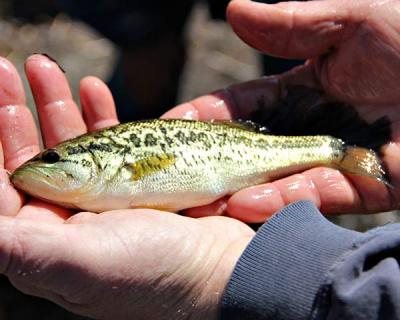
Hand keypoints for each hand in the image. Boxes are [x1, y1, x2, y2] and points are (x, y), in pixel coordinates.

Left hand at [0, 55, 253, 318]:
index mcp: (47, 240)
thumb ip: (19, 245)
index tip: (1, 103)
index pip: (6, 184)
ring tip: (45, 68)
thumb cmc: (152, 272)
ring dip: (57, 104)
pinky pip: (111, 142)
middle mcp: (71, 218)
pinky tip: (93, 89)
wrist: (220, 267)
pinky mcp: (136, 184)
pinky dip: (100, 114)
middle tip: (11, 70)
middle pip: (36, 157)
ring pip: (71, 143)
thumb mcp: (77, 263)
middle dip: (21, 112)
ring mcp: (105, 198)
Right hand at [164, 0, 399, 221]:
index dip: (206, 115)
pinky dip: (283, 198)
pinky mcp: (365, 187)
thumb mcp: (354, 21)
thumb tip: (234, 10)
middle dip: (212, 159)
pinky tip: (248, 201)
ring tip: (201, 196)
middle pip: (252, 147)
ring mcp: (335, 159)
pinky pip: (318, 194)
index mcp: (304, 89)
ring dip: (239, 187)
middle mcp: (311, 128)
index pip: (242, 106)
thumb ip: (293, 25)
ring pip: (278, 178)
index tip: (171, 126)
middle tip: (172, 170)